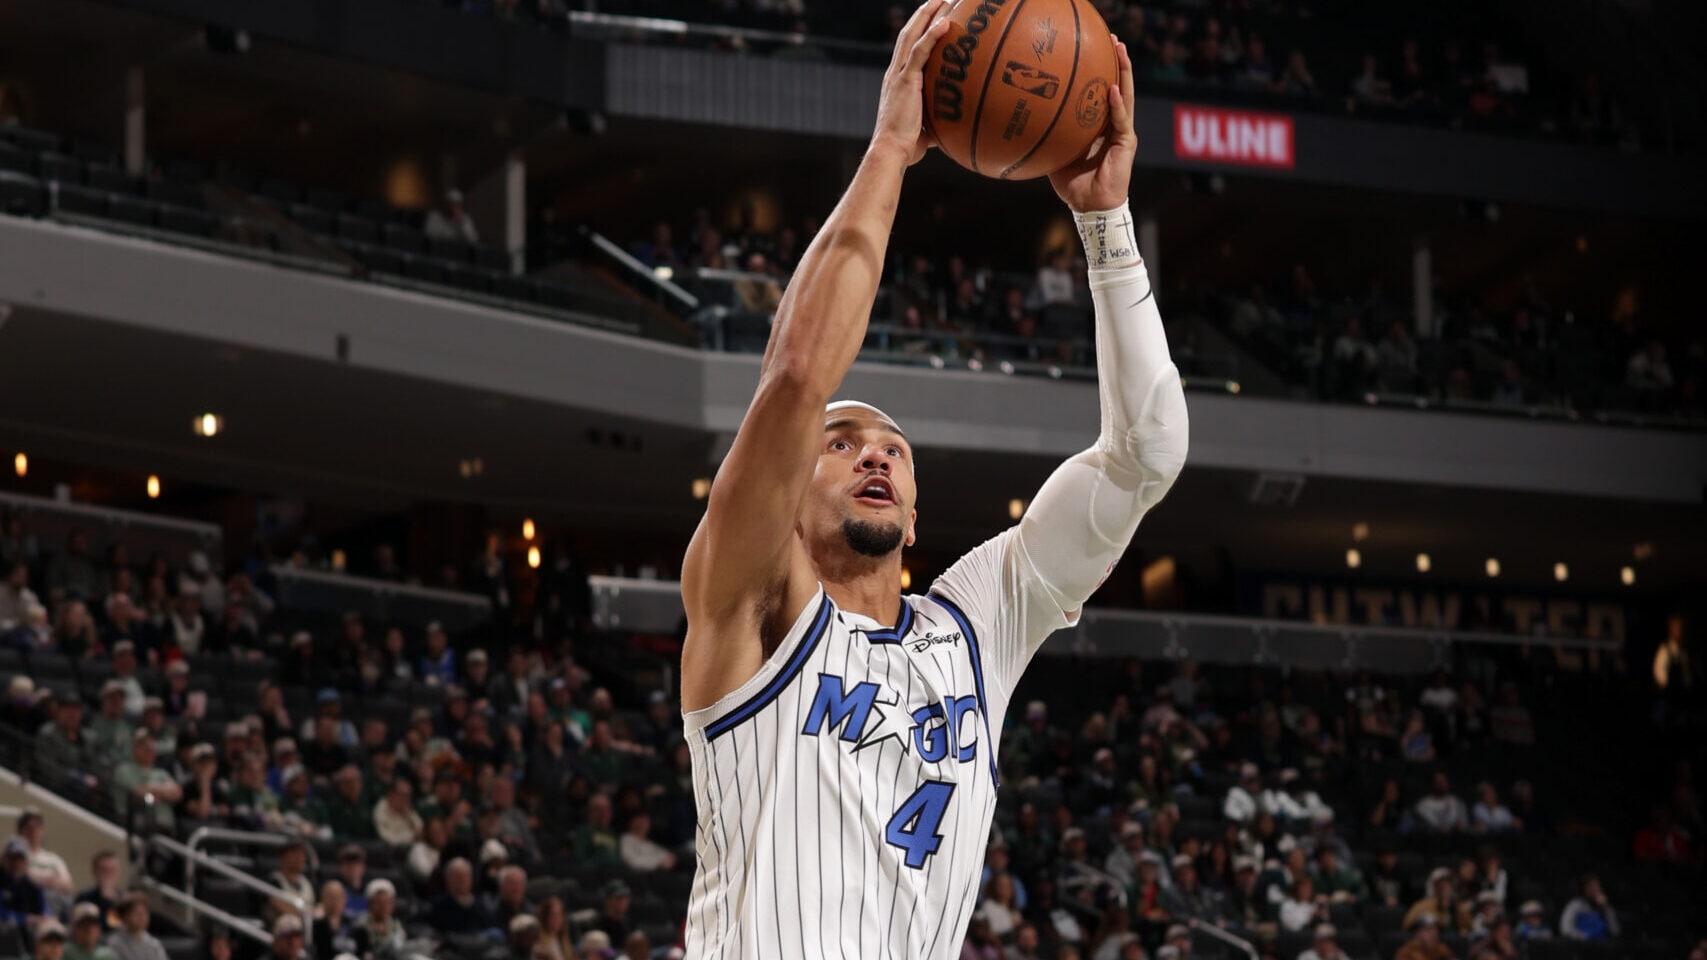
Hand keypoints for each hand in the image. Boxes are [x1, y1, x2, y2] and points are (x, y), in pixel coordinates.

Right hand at [871, 0, 951, 164]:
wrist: (891, 151)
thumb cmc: (906, 147)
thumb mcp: (926, 129)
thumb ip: (938, 122)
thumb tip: (956, 128)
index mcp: (898, 81)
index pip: (908, 48)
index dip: (919, 29)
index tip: (933, 16)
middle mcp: (895, 72)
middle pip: (909, 33)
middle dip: (924, 13)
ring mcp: (899, 75)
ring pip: (912, 35)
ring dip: (927, 14)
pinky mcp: (905, 81)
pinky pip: (919, 52)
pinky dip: (932, 35)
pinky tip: (945, 22)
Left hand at [1048, 38, 1136, 211]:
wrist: (1088, 206)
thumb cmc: (1071, 182)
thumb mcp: (1056, 151)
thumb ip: (1049, 133)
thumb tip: (1025, 118)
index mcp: (1099, 124)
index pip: (1103, 91)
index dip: (1102, 70)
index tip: (1096, 46)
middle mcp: (1113, 124)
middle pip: (1119, 86)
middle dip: (1118, 62)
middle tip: (1114, 38)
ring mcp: (1122, 132)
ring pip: (1126, 97)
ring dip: (1124, 73)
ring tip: (1121, 52)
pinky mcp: (1126, 143)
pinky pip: (1120, 121)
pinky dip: (1117, 105)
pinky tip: (1113, 89)